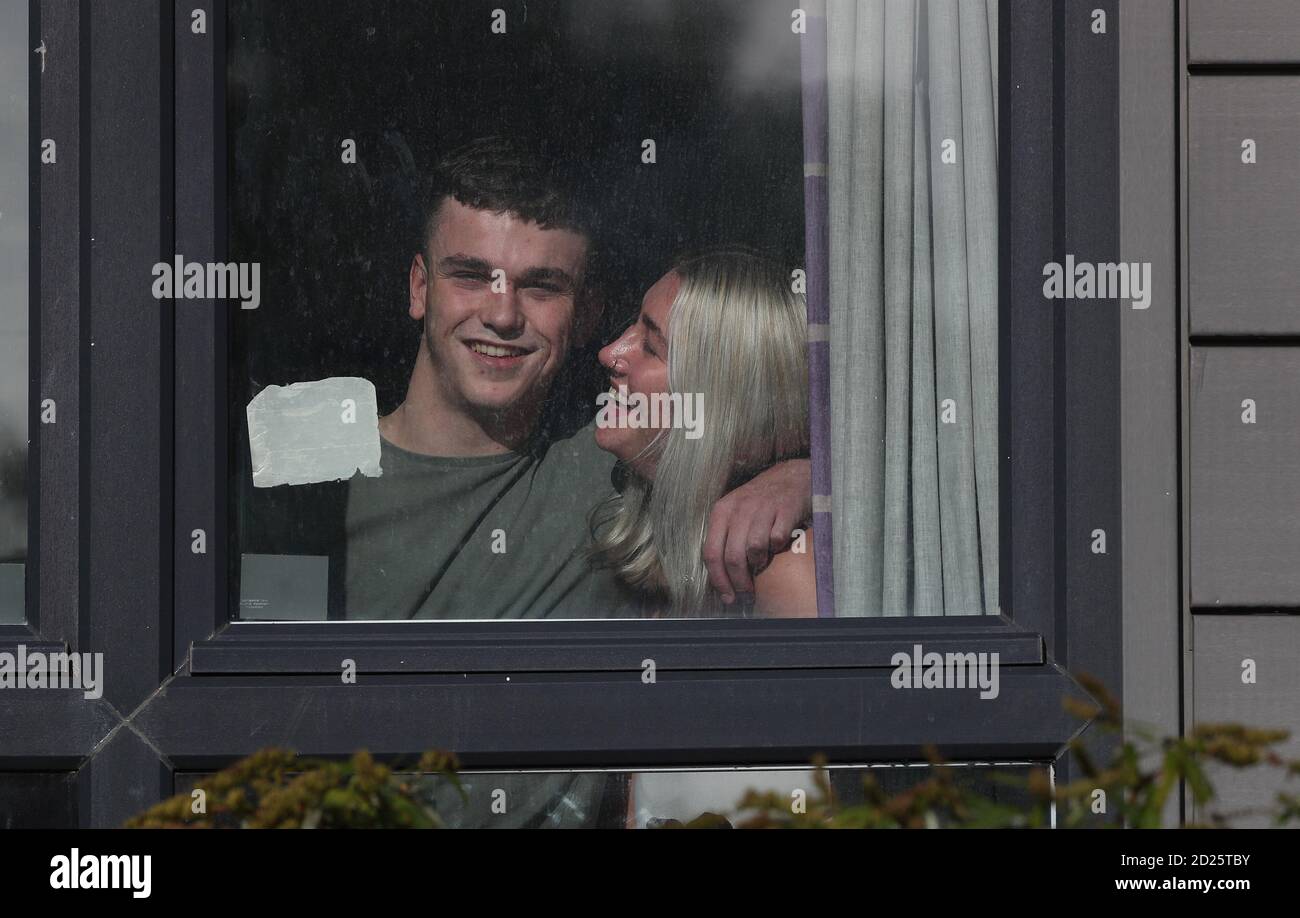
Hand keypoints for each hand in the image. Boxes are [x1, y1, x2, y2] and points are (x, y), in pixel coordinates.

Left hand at [702, 458, 810, 603]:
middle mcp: (739, 509)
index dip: (718, 580)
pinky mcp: (785, 509)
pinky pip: (777, 539)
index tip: (727, 597)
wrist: (792, 476)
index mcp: (721, 511)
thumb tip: (722, 580)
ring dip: (759, 563)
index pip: (711, 552)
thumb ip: (726, 540)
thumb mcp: (736, 514)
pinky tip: (780, 545)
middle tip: (747, 593)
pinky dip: (778, 547)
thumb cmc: (761, 502)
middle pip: (732, 556)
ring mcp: (763, 507)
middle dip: (740, 581)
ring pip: (754, 549)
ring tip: (763, 563)